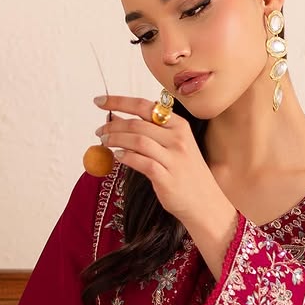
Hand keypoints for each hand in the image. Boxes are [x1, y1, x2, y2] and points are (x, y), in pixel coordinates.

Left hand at [93, 95, 238, 278]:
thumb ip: (148, 132)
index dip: (119, 101)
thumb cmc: (186, 174)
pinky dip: (125, 157)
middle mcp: (178, 138)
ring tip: (104, 142)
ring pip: (137, 140)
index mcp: (179, 125)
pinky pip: (140, 162)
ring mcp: (173, 158)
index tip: (100, 101)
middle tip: (99, 131)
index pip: (145, 106)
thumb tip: (115, 119)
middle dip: (113, 125)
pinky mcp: (167, 177)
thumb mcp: (172, 147)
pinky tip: (117, 156)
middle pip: (137, 123)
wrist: (205, 203)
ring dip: (115, 139)